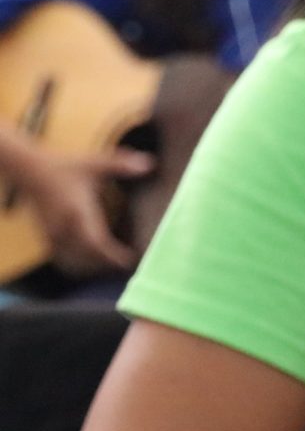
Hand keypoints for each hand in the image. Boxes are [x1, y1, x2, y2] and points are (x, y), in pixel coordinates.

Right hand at [23, 144, 152, 276]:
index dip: (112, 255)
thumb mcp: (94, 164)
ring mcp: (53, 234)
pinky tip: (93, 261)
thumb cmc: (64, 168)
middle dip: (107, 264)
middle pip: (87, 258)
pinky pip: (62, 258)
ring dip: (93, 266)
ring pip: (74, 261)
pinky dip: (78, 263)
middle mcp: (64, 227)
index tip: (130, 260)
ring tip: (113, 264)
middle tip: (128, 264)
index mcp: (77, 212)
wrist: (28, 171)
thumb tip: (149, 164)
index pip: (96, 243)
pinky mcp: (46, 237)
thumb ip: (121, 165)